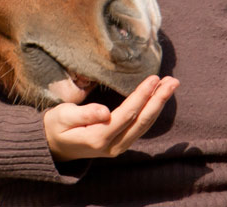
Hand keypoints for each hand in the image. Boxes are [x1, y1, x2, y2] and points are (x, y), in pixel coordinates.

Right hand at [44, 75, 178, 160]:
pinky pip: (140, 127)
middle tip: (173, 81)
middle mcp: (113, 146)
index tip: (154, 79)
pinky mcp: (120, 143)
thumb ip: (84, 114)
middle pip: (142, 121)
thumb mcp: (63, 117)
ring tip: (171, 85)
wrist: (54, 146)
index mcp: (98, 138)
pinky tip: (158, 99)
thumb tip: (105, 112)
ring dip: (159, 105)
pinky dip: (151, 111)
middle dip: (159, 100)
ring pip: (144, 125)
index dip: (142, 96)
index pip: (127, 114)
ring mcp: (118, 147)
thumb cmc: (56, 126)